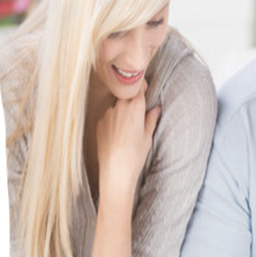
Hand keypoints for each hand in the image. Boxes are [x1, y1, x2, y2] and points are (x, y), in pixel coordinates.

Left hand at [97, 79, 160, 202]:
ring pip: (117, 107)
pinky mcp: (99, 122)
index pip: (138, 86)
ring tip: (128, 131)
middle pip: (127, 96)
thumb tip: (156, 108)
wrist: (115, 170)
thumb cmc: (135, 155)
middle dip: (132, 102)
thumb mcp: (148, 136)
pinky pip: (109, 117)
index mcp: (135, 106)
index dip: (141, 87)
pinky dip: (114, 122)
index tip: (145, 90)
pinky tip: (118, 136)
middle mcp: (119, 106)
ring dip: (122, 113)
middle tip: (139, 115)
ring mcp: (107, 114)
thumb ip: (151, 119)